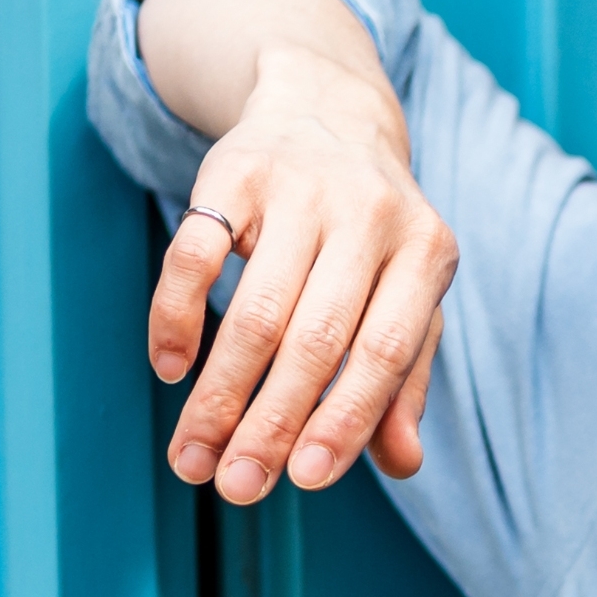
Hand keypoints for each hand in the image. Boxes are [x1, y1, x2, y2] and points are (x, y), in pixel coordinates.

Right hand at [151, 37, 454, 499]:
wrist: (329, 109)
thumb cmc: (373, 235)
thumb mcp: (408, 294)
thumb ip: (404, 380)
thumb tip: (405, 465)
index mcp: (427, 253)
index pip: (383, 353)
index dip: (343, 421)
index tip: (302, 482)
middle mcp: (370, 215)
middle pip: (314, 340)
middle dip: (270, 424)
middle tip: (234, 487)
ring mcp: (301, 187)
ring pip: (254, 309)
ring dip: (217, 393)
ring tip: (192, 455)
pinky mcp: (234, 170)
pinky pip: (193, 251)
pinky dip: (175, 314)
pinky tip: (169, 368)